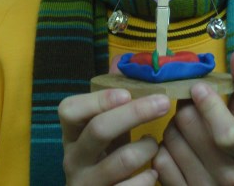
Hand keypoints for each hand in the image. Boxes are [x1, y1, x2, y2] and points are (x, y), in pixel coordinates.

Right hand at [58, 57, 170, 184]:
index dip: (98, 99)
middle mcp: (73, 158)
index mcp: (72, 133)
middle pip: (100, 129)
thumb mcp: (107, 125)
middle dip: (135, 113)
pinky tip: (153, 173)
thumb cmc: (108, 154)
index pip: (69, 109)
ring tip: (155, 144)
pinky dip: (147, 179)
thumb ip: (113, 94)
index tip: (127, 93)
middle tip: (164, 102)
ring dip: (147, 147)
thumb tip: (122, 61)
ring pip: (121, 160)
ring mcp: (85, 184)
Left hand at [153, 51, 233, 184]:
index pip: (225, 132)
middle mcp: (228, 176)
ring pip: (170, 139)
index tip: (198, 86)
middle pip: (188, 124)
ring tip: (186, 125)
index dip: (208, 106)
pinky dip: (163, 146)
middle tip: (190, 102)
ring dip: (173, 125)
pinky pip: (159, 160)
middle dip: (186, 105)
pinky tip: (178, 145)